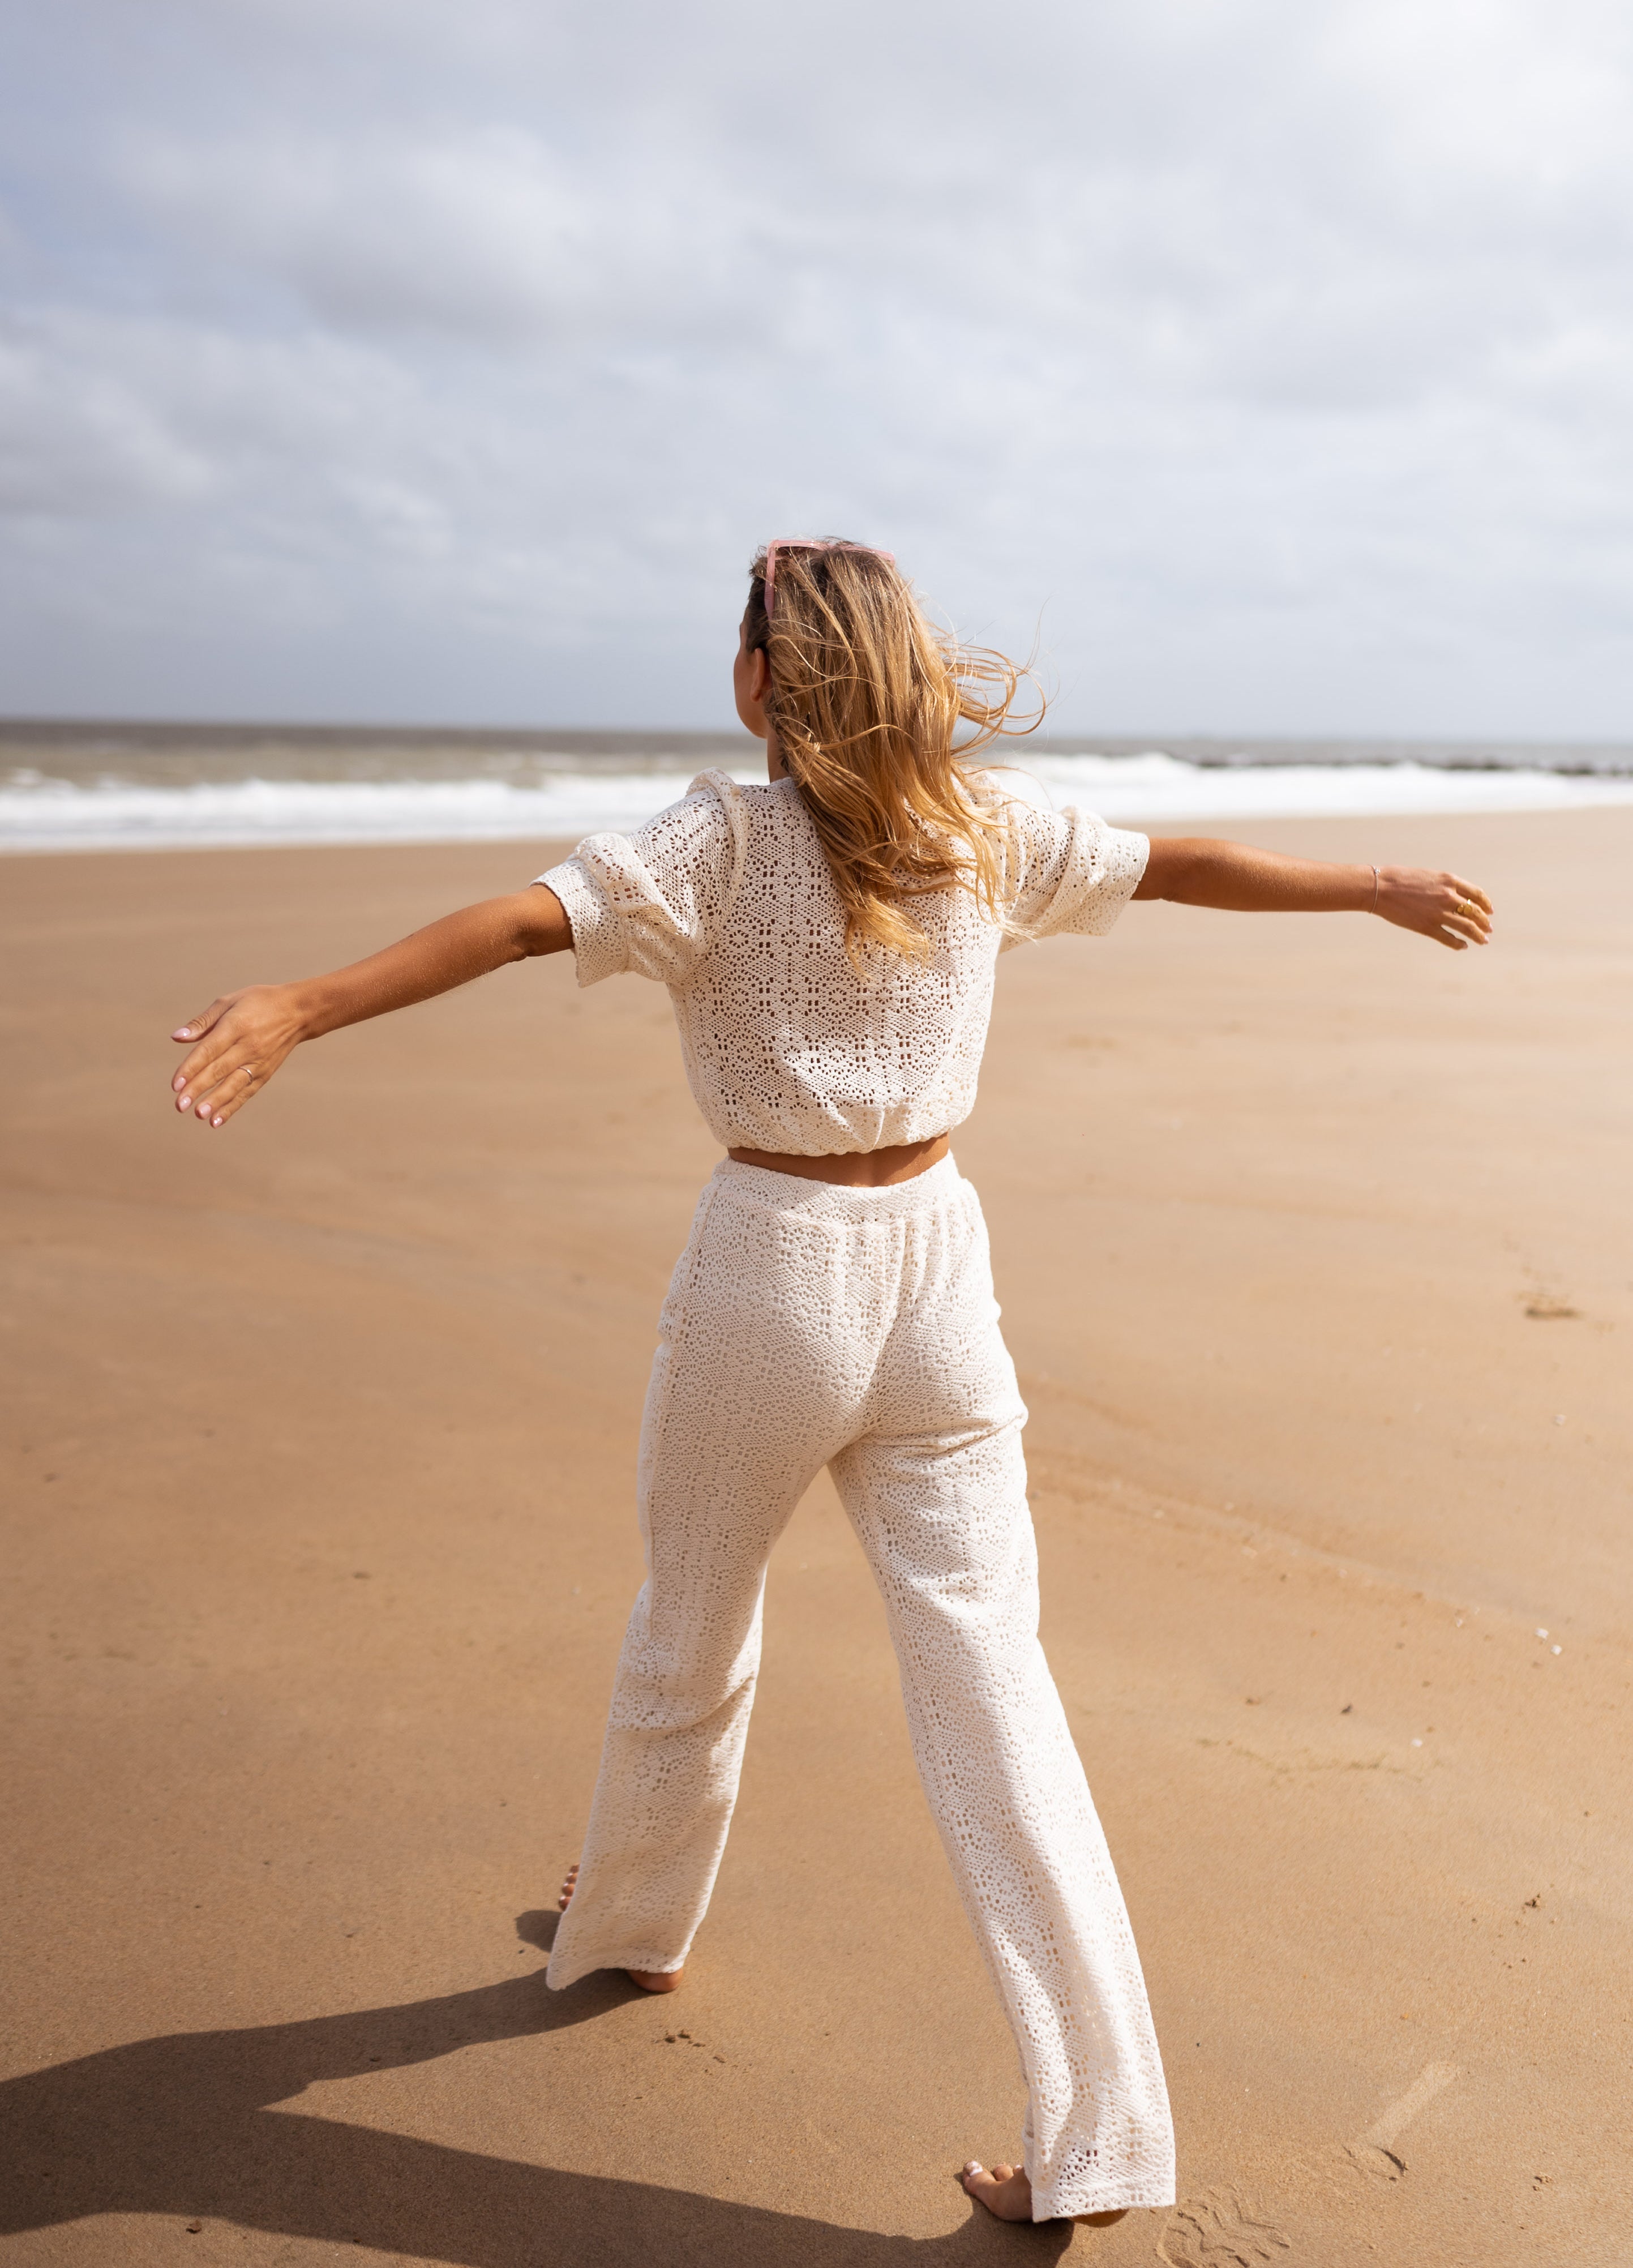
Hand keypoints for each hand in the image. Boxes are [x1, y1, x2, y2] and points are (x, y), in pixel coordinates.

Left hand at [170, 984, 308, 1127]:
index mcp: (236, 1025)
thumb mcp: (229, 1002)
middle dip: (198, 1089)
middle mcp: (248, 1046)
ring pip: (234, 1085)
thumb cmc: (259, 1003)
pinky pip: (247, 1092)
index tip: (175, 1084)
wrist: (299, 1012)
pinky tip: (216, 1120)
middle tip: (180, 1106)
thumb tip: (176, 1037)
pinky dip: (232, 1107)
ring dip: (216, 1102)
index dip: (191, 1068)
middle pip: (219, 1070)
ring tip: (199, 1115)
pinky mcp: (266, 1073)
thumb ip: (203, 1021)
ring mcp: (259, 1062)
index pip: (210, 1050)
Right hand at [1374, 868, 1492, 950]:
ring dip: (1478, 935)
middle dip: (1484, 922)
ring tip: (1483, 941)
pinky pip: (1449, 938)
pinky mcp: (1427, 927)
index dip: (1486, 904)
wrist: (1380, 888)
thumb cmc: (1400, 879)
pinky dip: (1459, 944)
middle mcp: (1449, 896)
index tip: (1490, 911)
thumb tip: (1455, 898)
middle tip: (1488, 929)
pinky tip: (1463, 946)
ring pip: (1467, 927)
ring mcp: (1439, 913)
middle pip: (1475, 912)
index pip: (1476, 894)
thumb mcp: (1428, 876)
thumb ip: (1444, 886)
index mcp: (1450, 881)